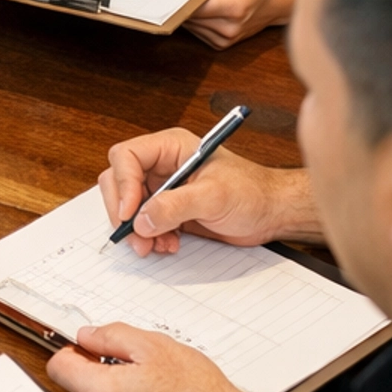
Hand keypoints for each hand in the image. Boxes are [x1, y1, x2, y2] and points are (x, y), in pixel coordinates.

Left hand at [48, 324, 262, 391]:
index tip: (88, 344)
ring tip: (150, 380)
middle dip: (97, 367)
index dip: (71, 349)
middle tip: (131, 359)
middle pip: (78, 385)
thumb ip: (111, 336)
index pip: (58, 367)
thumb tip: (87, 336)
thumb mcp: (153, 346)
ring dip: (115, 386)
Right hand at [99, 127, 300, 252]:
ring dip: (137, 229)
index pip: (127, 157)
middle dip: (125, 212)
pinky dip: (150, 237)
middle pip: (120, 181)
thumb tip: (141, 219)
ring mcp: (164, 187)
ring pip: (129, 206)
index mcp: (171, 147)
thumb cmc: (252, 193)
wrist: (271, 213)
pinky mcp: (168, 209)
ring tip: (155, 245)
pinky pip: (144, 222)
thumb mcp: (214, 196)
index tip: (131, 212)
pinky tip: (168, 244)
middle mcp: (162, 164)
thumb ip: (176, 205)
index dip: (123, 184)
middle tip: (136, 236)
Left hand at [180, 0, 298, 48]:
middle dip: (185, 0)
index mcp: (234, 7)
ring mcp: (226, 39)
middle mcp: (229, 28)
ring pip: (191, 24)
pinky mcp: (222, 43)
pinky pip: (198, 30)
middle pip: (189, 16)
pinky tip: (208, 5)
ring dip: (191, 10)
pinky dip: (198, 18)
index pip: (191, 5)